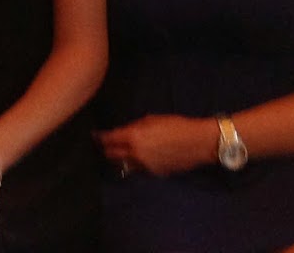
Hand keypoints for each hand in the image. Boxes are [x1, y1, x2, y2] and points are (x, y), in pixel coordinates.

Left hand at [96, 114, 217, 177]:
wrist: (198, 143)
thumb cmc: (176, 125)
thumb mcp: (151, 119)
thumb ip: (134, 127)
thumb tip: (124, 131)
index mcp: (133, 137)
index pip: (108, 140)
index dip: (99, 137)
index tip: (94, 135)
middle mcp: (136, 154)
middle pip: (112, 155)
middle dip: (106, 149)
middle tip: (103, 144)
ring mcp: (145, 166)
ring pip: (124, 165)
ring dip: (119, 159)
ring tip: (116, 153)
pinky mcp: (155, 173)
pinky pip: (138, 170)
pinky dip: (133, 164)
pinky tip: (134, 158)